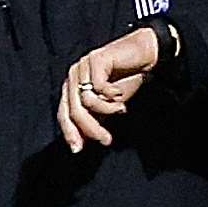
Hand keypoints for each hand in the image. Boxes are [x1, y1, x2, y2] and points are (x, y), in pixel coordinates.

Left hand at [56, 28, 158, 152]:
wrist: (143, 56)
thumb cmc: (125, 80)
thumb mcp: (108, 106)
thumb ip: (95, 120)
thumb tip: (81, 144)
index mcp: (72, 87)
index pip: (64, 113)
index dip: (69, 132)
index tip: (78, 150)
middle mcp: (73, 76)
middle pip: (74, 110)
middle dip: (91, 128)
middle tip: (107, 140)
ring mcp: (83, 66)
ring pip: (86, 101)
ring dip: (107, 110)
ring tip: (121, 109)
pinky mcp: (95, 59)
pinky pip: (98, 87)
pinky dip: (111, 95)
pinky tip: (119, 93)